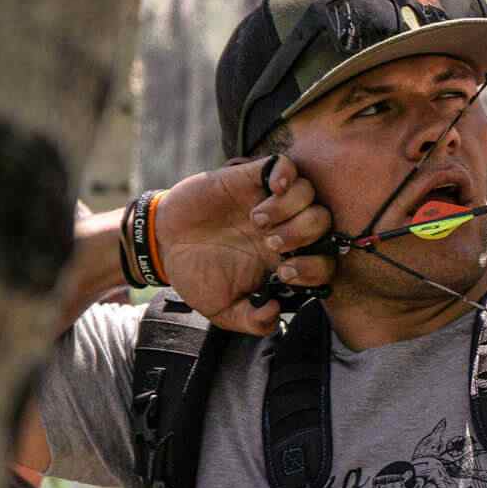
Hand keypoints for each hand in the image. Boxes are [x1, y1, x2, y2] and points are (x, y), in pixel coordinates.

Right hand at [153, 155, 336, 333]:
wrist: (163, 245)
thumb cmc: (196, 275)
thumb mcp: (221, 310)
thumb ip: (250, 321)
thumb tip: (275, 312)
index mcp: (283, 259)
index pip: (324, 260)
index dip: (315, 268)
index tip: (283, 273)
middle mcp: (283, 229)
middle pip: (323, 223)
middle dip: (303, 235)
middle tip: (269, 243)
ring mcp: (269, 202)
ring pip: (309, 194)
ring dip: (290, 209)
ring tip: (256, 220)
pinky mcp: (250, 179)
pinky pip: (286, 166)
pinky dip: (286, 175)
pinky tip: (270, 190)